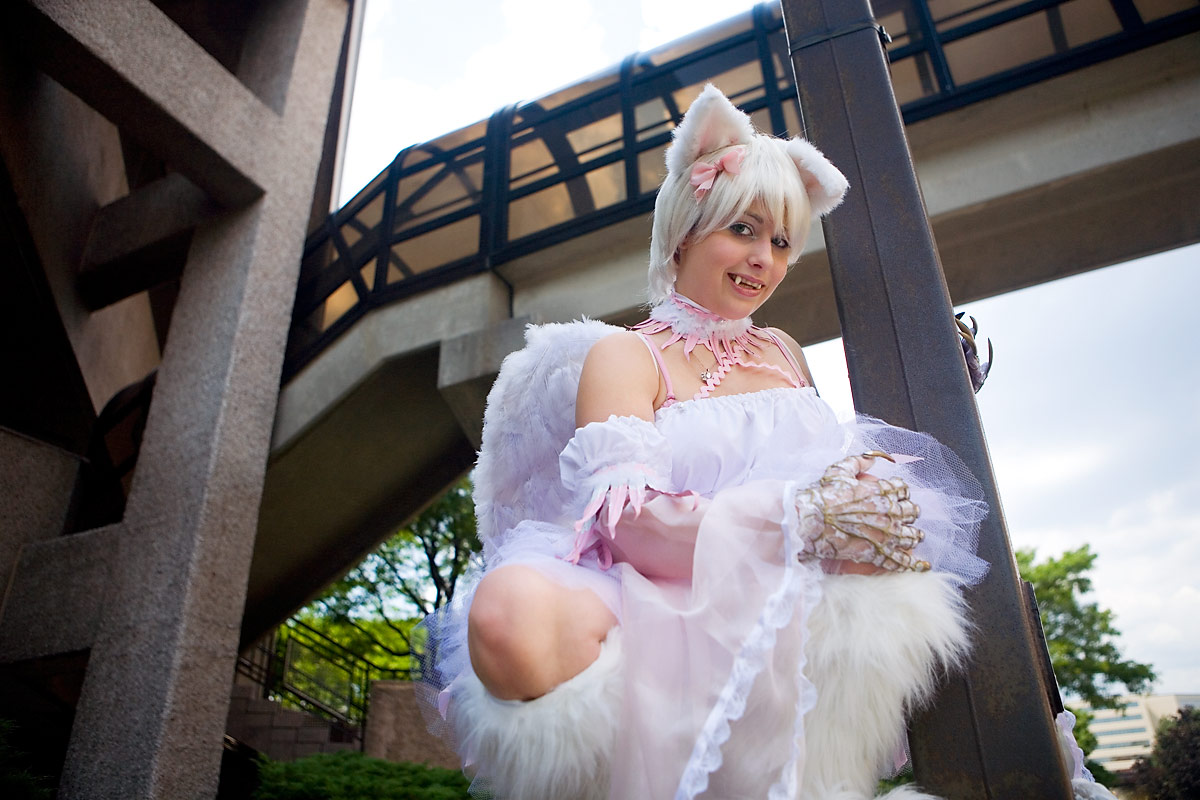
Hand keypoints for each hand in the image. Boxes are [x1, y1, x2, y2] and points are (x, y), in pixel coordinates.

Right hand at [793, 452, 929, 571]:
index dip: (902, 491)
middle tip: (909, 515)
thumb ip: (858, 461)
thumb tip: (872, 458)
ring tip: (916, 537)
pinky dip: (912, 564)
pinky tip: (920, 565)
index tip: (899, 494)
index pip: (902, 489)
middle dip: (910, 512)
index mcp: (881, 491)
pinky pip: (899, 560)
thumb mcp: (839, 471)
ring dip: (914, 536)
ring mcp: (885, 534)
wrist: (811, 521)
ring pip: (910, 536)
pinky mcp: (877, 553)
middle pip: (910, 512)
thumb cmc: (823, 496)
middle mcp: (888, 512)